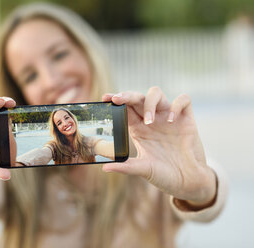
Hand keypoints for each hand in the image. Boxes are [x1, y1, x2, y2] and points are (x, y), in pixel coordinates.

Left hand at [102, 87, 216, 206]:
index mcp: (139, 129)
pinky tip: (171, 120)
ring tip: (149, 121)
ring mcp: (168, 118)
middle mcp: (152, 120)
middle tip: (117, 99)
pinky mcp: (187, 119)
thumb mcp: (143, 169)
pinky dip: (176, 105)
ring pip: (156, 94)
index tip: (104, 99)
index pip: (125, 109)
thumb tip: (104, 168)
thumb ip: (125, 167)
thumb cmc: (164, 175)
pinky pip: (183, 100)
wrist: (189, 183)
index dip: (115, 101)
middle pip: (137, 98)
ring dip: (150, 102)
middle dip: (127, 95)